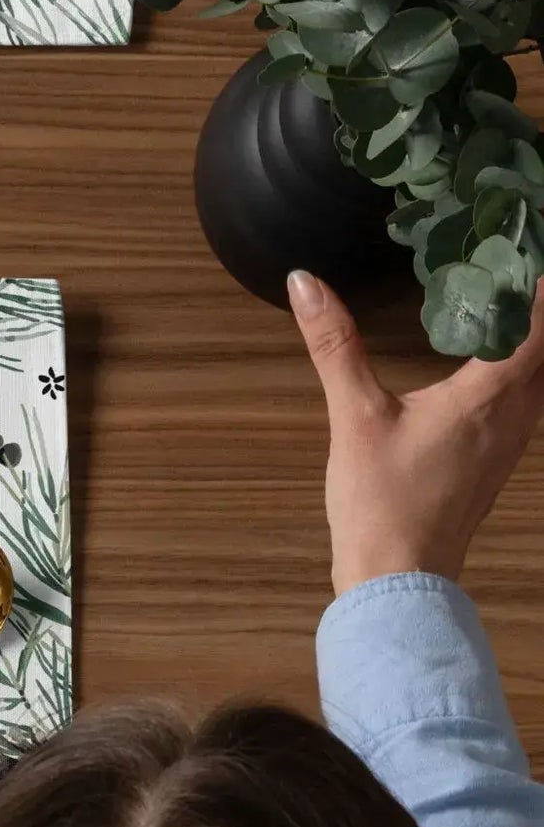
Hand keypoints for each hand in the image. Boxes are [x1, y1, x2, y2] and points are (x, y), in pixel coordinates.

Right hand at [288, 270, 543, 594]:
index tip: (524, 247)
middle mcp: (515, 415)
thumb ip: (334, 347)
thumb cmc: (381, 502)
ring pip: (543, 377)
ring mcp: (512, 442)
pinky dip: (523, 372)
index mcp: (488, 396)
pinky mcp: (498, 462)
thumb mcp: (353, 418)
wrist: (398, 578)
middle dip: (539, 310)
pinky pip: (529, 402)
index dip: (539, 285)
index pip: (538, 323)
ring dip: (535, 341)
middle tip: (514, 270)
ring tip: (509, 306)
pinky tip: (492, 367)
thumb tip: (305, 283)